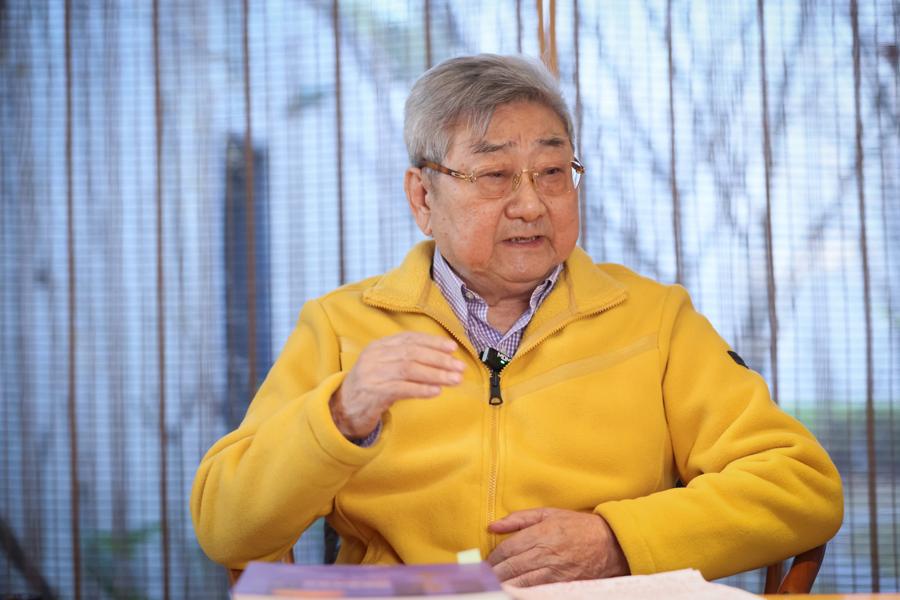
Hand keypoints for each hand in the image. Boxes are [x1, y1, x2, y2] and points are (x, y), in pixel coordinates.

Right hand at [329, 332, 464, 438]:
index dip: (432, 342)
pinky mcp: (373, 393)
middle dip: (439, 359)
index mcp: (379, 346)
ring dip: (435, 374)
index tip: (452, 348)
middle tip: (459, 367)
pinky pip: (401, 389)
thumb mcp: (385, 366)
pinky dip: (421, 389)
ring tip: (454, 380)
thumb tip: (443, 358)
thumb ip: (407, 359)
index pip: (409, 339)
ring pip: (409, 370)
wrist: (344, 408)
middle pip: (412, 353)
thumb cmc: (372, 386)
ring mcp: (372, 374)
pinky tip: (436, 391)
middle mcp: (374, 357)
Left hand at [487, 508, 628, 586]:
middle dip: (495, 574)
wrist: (610, 544)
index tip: (485, 562)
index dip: (493, 557)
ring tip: (493, 586)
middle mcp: (547, 553)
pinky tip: (513, 590)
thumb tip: (493, 526)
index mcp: (542, 533)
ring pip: (522, 581)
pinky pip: (537, 590)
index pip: (509, 548)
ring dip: (505, 584)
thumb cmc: (577, 526)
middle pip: (512, 567)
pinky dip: (522, 591)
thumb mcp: (549, 514)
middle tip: (483, 578)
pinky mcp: (563, 584)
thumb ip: (519, 519)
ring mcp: (556, 571)